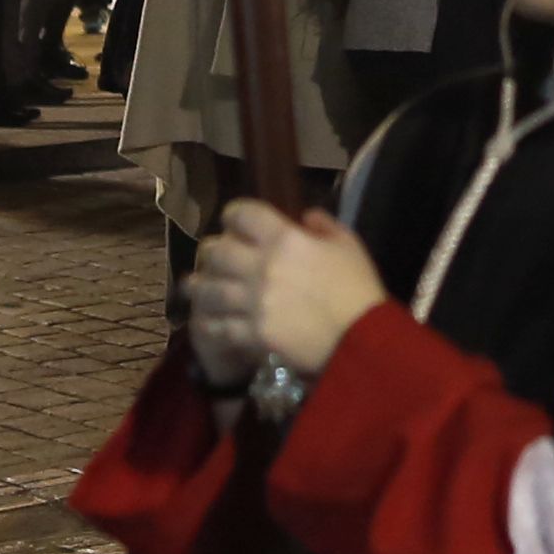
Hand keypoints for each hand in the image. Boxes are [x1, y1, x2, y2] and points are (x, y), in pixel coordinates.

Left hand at [184, 194, 388, 391]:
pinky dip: (210, 321)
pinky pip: (219, 325)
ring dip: (199, 286)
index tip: (234, 221)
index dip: (234, 215)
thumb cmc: (359, 289)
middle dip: (212, 251)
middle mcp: (262, 266)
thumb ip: (325, 227)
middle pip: (218, 251)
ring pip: (210, 289)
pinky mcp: (252, 333)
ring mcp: (254, 302)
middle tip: (213, 256)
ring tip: (192, 286)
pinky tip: (206, 320)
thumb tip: (307, 217)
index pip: (243, 214)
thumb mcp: (349, 246)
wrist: (361, 339)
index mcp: (285, 239)